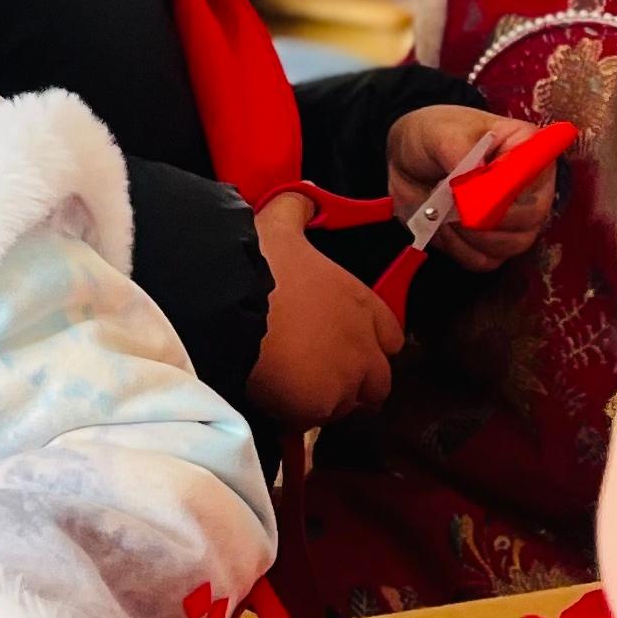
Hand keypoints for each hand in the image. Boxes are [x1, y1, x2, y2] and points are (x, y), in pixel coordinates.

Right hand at [244, 197, 403, 427]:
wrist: (224, 302)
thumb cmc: (255, 260)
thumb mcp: (278, 223)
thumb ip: (298, 209)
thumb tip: (304, 197)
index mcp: (362, 303)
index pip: (392, 337)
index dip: (368, 343)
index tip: (341, 344)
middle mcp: (364, 345)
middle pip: (379, 382)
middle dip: (355, 384)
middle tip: (318, 377)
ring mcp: (345, 379)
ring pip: (347, 405)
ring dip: (327, 401)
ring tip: (292, 391)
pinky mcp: (318, 407)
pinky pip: (314, 420)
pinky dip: (298, 415)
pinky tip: (273, 400)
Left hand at [385, 104, 558, 273]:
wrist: (408, 160)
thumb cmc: (432, 136)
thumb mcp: (441, 132)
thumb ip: (460, 152)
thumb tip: (475, 180)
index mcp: (526, 149)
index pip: (537, 178)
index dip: (505, 190)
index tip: (469, 189)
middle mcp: (529, 186)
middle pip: (530, 218)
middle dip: (484, 215)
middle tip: (451, 200)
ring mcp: (515, 218)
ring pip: (510, 245)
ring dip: (468, 233)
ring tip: (443, 209)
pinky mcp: (493, 242)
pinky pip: (486, 260)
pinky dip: (459, 248)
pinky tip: (443, 226)